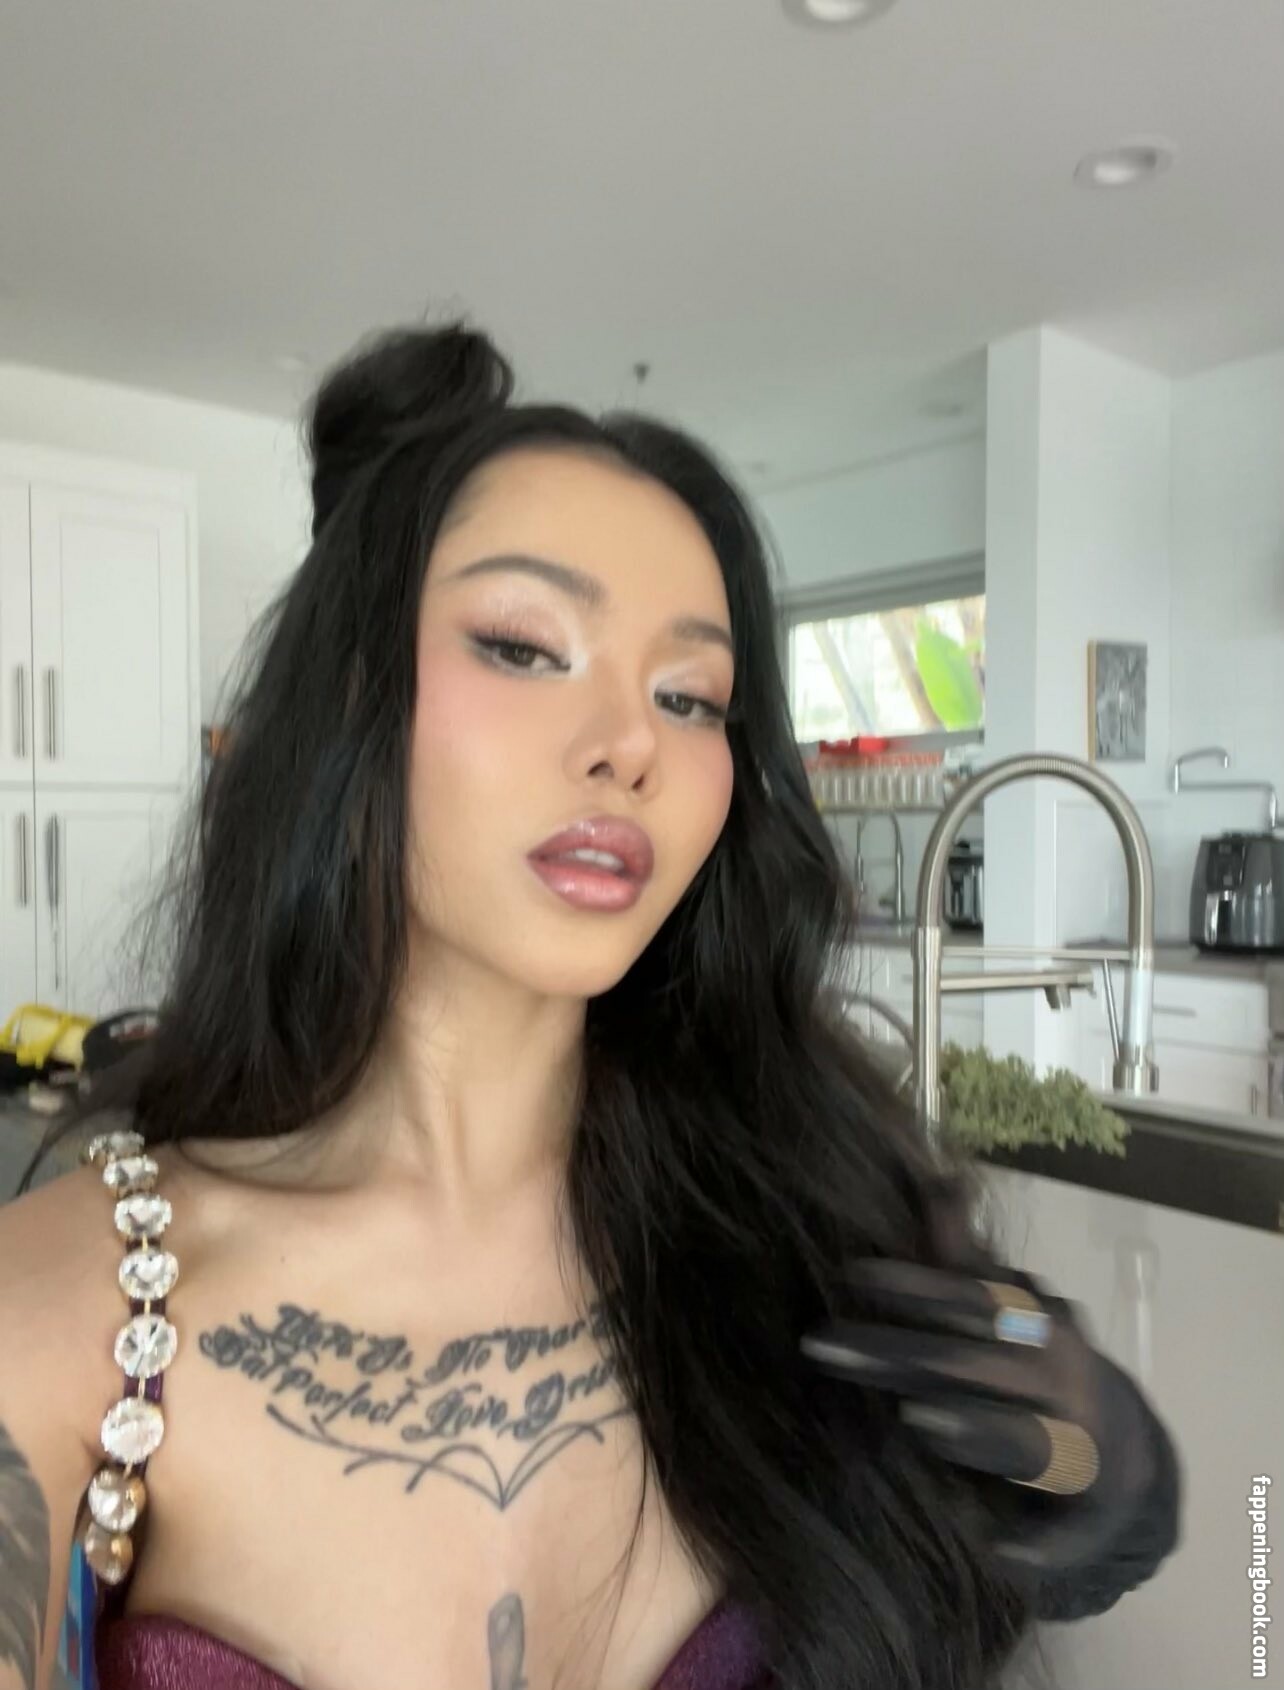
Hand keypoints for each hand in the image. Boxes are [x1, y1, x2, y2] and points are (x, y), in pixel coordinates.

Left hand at [800, 1257, 1160, 1583]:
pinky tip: (999, 1551)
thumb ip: (963, 1254)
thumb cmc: (1035, 1372)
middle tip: (819, 1344)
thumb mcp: (1006, 1310)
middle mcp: (1063, 1380)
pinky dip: (1039, 1543)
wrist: (1121, 1457)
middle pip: (975, 1365)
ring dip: (976, 1431)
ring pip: (1029, 1438)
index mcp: (1039, 1327)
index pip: (973, 1298)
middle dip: (898, 1355)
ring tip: (918, 1420)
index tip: (849, 1273)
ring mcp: (1084, 1447)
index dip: (916, 1285)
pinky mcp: (1093, 1516)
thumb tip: (933, 1173)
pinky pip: (1068, 1534)